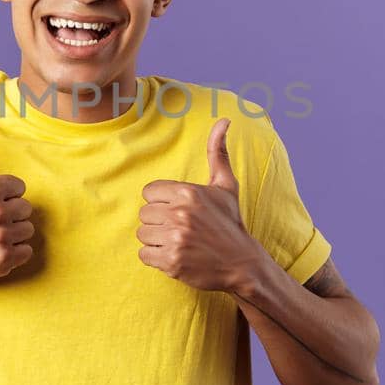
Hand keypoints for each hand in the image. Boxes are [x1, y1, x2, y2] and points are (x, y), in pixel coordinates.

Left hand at [137, 118, 266, 292]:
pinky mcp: (172, 262)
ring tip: (178, 242)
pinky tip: (175, 256)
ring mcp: (176, 239)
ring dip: (156, 240)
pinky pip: (144, 255)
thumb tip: (225, 120)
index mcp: (188, 193)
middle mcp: (180, 214)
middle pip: (144, 214)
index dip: (161, 202)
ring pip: (142, 234)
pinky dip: (156, 258)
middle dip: (158, 222)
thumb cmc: (229, 222)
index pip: (149, 192)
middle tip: (179, 229)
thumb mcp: (226, 186)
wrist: (242, 263)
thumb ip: (217, 152)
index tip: (177, 210)